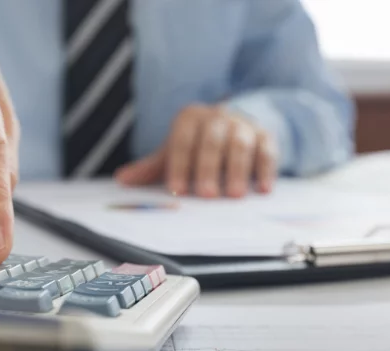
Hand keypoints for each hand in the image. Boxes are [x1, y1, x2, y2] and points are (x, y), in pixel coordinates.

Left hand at [115, 105, 277, 197]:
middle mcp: (217, 117)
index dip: (179, 164)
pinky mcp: (265, 136)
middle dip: (209, 168)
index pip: (182, 140)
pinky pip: (266, 151)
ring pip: (240, 144)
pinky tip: (263, 189)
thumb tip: (123, 180)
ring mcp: (243, 125)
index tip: (177, 189)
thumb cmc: (198, 146)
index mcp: (190, 119)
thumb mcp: (174, 153)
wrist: (233, 127)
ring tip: (235, 195)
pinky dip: (265, 170)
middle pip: (212, 140)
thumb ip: (151, 168)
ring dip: (238, 170)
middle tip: (207, 195)